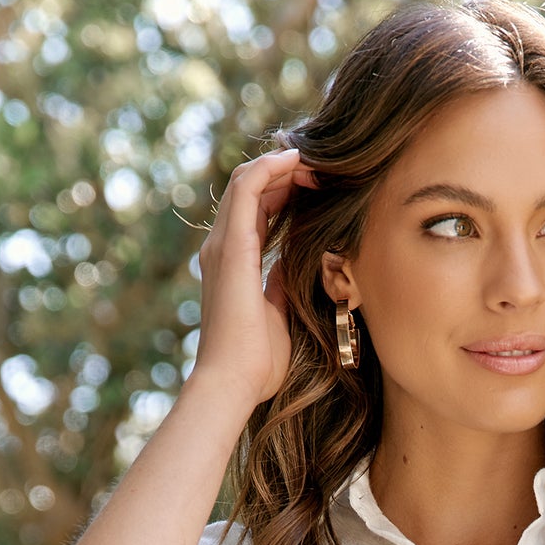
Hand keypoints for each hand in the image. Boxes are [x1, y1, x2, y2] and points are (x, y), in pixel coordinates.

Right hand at [189, 146, 319, 420]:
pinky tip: (297, 161)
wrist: (233, 383)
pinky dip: (271, 169)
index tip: (318, 187)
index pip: (256, 210)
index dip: (285, 191)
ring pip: (248, 181)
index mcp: (233, 263)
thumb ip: (279, 285)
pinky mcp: (231, 248)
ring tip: (315, 161)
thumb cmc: (256, 363)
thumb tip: (291, 265)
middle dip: (287, 173)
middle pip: (252, 189)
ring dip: (282, 165)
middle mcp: (222, 248)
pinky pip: (247, 189)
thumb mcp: (276, 314)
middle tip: (323, 169)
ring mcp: (223, 246)